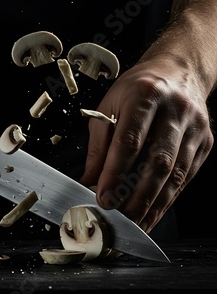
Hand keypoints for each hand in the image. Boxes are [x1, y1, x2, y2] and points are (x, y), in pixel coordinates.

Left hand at [79, 54, 213, 232]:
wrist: (179, 71)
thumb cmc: (138, 88)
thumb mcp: (110, 106)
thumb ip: (98, 145)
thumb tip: (88, 180)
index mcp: (145, 95)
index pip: (129, 141)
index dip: (115, 174)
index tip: (102, 197)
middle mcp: (175, 110)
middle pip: (157, 161)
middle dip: (137, 196)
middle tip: (119, 217)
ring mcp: (195, 127)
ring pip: (175, 174)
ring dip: (154, 204)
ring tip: (136, 223)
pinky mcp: (205, 141)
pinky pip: (186, 176)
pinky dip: (168, 198)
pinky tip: (154, 211)